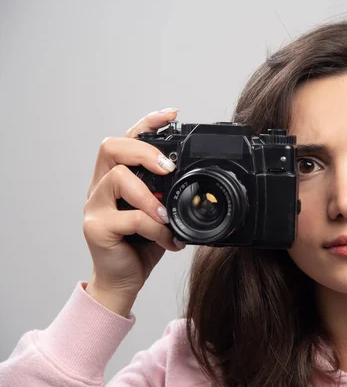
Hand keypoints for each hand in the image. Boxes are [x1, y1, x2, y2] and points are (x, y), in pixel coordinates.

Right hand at [82, 108, 185, 314]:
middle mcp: (101, 186)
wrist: (124, 281)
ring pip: (117, 178)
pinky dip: (153, 227)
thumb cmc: (142, 245)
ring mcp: (95, 206)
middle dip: (144, 151)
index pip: (127, 140)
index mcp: (117, 177)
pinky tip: (166, 239)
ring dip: (149, 196)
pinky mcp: (96, 228)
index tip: (171, 114)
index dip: (147, 123)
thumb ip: (169, 196)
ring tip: (166, 215)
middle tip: (168, 168)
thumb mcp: (160, 214)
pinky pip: (128, 218)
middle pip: (112, 147)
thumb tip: (202, 185)